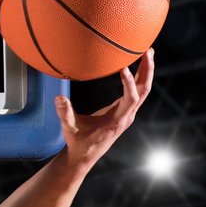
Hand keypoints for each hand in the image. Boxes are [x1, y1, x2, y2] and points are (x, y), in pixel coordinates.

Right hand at [56, 48, 153, 164]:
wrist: (85, 156)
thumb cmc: (77, 143)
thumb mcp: (70, 129)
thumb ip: (65, 114)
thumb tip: (58, 97)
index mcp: (116, 120)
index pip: (130, 99)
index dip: (129, 83)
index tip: (123, 68)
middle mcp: (127, 116)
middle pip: (144, 91)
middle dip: (146, 70)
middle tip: (147, 51)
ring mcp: (128, 113)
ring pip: (143, 90)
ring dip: (146, 72)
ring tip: (146, 52)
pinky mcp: (125, 111)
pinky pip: (137, 92)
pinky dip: (139, 78)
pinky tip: (137, 66)